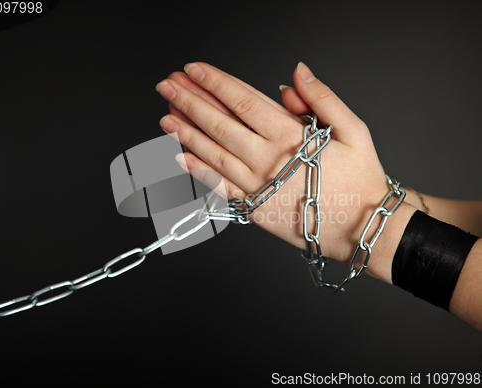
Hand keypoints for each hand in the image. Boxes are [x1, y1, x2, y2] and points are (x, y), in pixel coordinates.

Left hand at [156, 62, 415, 282]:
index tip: (193, 71)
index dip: (215, 83)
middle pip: (221, 124)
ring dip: (186, 133)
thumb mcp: (354, 130)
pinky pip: (220, 187)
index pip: (243, 101)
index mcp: (291, 135)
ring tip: (165, 116)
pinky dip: (199, 172)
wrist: (362, 227)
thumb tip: (296, 74)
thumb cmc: (360, 179)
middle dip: (190, 102)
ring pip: (214, 154)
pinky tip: (179, 157)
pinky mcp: (254, 208)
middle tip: (167, 86)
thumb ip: (323, 99)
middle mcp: (268, 159)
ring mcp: (258, 185)